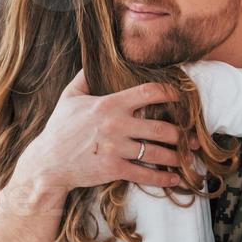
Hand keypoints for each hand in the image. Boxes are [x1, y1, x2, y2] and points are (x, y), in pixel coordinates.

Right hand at [10, 70, 191, 202]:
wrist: (47, 163)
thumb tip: (91, 62)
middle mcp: (116, 125)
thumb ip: (83, 79)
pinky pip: (145, 174)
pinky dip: (163, 178)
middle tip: (193, 137)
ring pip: (157, 153)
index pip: (148, 92)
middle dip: (182, 134)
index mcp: (110, 104)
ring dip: (178, 157)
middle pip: (161, 128)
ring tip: (190, 158)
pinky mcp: (114, 170)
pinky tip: (175, 179)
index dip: (170, 93)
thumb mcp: (68, 98)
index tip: (181, 97)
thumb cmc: (58, 129)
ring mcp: (116, 149)